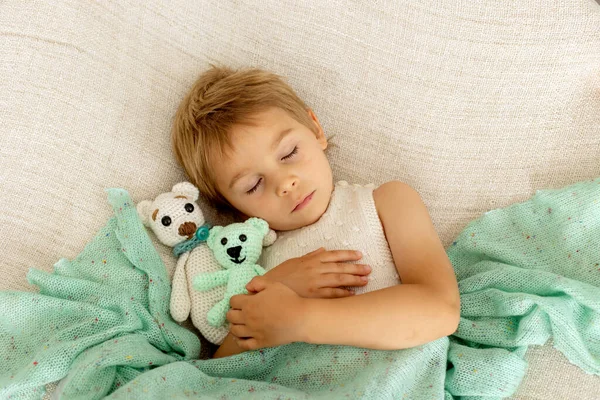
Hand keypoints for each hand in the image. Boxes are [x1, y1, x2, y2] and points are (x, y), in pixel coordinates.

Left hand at [227, 277, 307, 349]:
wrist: (300, 318)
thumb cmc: (288, 299)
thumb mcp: (273, 284)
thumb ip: (257, 282)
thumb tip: (247, 287)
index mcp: (249, 303)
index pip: (232, 301)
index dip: (236, 299)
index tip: (242, 300)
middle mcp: (248, 318)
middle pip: (230, 316)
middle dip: (233, 312)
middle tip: (240, 311)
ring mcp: (253, 332)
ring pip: (234, 330)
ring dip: (234, 325)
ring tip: (240, 323)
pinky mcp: (260, 342)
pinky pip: (243, 344)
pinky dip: (239, 341)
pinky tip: (240, 337)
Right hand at [248, 247, 370, 297]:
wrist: (269, 289)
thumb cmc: (281, 275)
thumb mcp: (294, 261)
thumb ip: (310, 255)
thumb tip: (322, 250)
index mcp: (311, 259)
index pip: (334, 255)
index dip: (348, 255)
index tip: (359, 255)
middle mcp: (315, 269)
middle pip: (340, 267)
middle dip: (356, 268)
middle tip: (368, 269)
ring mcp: (316, 283)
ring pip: (339, 280)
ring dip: (354, 280)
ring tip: (366, 280)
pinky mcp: (314, 295)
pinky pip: (332, 294)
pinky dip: (343, 294)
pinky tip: (352, 294)